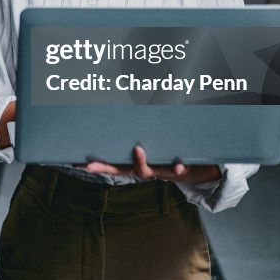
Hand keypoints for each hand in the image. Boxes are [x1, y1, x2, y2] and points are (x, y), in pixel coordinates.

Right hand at [75, 145, 221, 184]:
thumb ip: (142, 133)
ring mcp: (163, 171)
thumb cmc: (172, 153)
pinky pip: (179, 170)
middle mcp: (148, 169)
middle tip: (90, 164)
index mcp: (139, 163)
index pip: (113, 165)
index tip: (78, 164)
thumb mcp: (157, 144)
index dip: (95, 166)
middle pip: (124, 169)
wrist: (201, 169)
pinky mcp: (181, 170)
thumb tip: (120, 108)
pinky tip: (178, 164)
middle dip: (106, 167)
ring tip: (137, 149)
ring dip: (141, 162)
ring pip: (150, 170)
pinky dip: (178, 167)